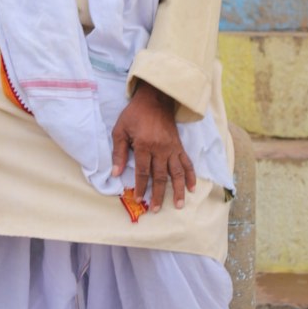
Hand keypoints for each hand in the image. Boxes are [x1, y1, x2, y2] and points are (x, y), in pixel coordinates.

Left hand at [110, 82, 196, 212]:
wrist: (154, 98)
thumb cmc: (134, 114)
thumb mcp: (120, 130)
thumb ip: (118, 152)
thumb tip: (115, 173)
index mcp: (144, 145)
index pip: (142, 172)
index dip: (140, 187)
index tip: (139, 199)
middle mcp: (160, 149)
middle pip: (160, 176)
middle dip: (158, 195)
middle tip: (156, 210)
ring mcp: (172, 148)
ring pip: (176, 173)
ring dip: (178, 190)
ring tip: (179, 205)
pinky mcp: (179, 146)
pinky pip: (187, 162)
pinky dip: (190, 175)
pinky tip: (192, 187)